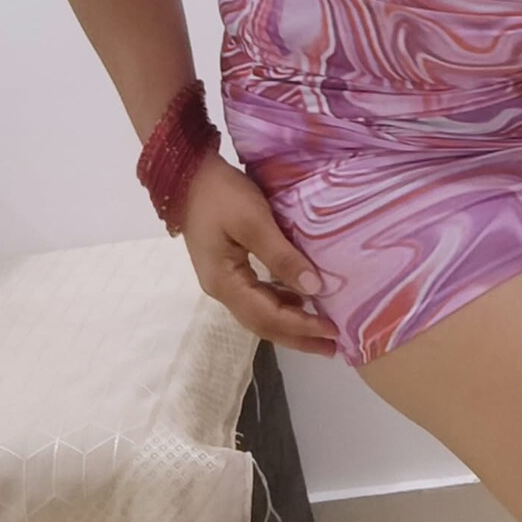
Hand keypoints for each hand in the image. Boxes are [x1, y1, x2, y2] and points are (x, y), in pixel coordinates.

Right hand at [176, 151, 339, 355]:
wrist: (188, 174)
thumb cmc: (221, 195)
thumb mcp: (253, 221)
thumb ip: (281, 256)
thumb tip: (315, 288)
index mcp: (225, 283)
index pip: (268, 316)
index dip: (301, 327)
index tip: (332, 332)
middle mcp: (221, 289)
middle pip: (263, 323)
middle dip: (298, 336)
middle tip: (333, 347)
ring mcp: (222, 280)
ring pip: (260, 312)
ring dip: (290, 323)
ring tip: (321, 331)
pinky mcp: (228, 268)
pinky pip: (257, 296)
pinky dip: (281, 303)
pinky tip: (300, 300)